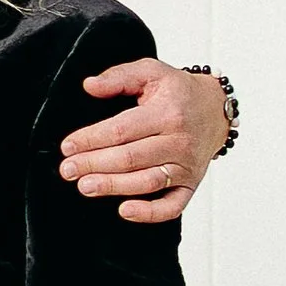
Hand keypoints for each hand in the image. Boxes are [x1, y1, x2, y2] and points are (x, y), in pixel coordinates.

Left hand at [59, 59, 228, 223]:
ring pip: (147, 182)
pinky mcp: (190, 185)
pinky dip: (149, 213)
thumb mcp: (151, 71)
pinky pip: (172, 206)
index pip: (122, 129)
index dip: (91, 139)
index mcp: (167, 112)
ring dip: (113, 186)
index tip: (68, 146)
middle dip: (94, 164)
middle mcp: (178, 141)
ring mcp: (185, 166)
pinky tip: (125, 210)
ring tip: (86, 186)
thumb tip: (90, 85)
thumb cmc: (179, 92)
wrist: (216, 109)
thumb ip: (119, 76)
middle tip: (68, 169)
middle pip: (130, 158)